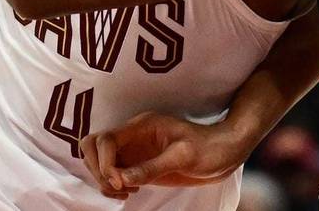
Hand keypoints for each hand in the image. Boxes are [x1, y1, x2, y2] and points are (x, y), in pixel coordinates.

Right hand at [80, 112, 253, 199]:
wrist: (225, 152)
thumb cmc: (209, 148)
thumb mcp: (183, 157)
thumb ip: (151, 167)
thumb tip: (121, 179)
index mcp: (142, 126)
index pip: (106, 138)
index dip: (104, 161)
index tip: (119, 181)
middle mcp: (133, 136)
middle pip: (93, 145)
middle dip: (97, 169)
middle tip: (118, 187)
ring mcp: (134, 149)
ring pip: (99, 160)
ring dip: (103, 178)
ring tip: (124, 192)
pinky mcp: (138, 163)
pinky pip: (112, 171)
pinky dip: (113, 184)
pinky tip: (130, 191)